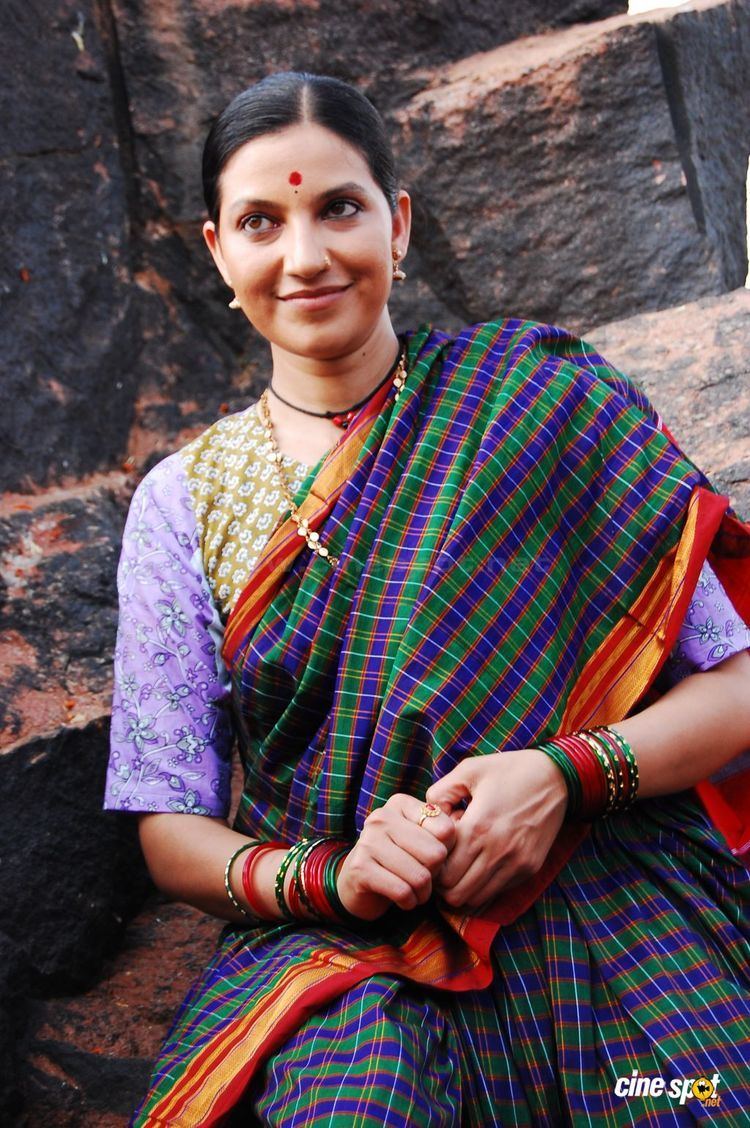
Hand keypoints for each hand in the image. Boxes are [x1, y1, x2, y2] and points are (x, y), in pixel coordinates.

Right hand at [336, 793, 457, 920]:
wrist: (359, 882)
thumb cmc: (400, 859)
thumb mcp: (421, 839)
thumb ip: (442, 834)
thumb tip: (461, 844)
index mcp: (400, 803)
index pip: (446, 830)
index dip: (446, 851)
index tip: (432, 857)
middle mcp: (382, 817)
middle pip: (436, 854)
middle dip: (435, 874)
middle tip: (424, 877)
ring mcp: (368, 841)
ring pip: (420, 876)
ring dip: (423, 893)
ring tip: (415, 891)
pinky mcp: (360, 868)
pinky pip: (402, 891)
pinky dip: (409, 902)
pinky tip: (403, 899)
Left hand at [424, 750, 567, 910]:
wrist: (558, 777)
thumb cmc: (509, 770)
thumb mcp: (469, 770)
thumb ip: (439, 793)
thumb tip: (426, 817)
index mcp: (477, 828)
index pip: (442, 872)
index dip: (432, 865)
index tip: (434, 850)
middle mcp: (496, 852)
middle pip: (455, 893)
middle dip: (444, 881)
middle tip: (445, 860)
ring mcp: (515, 864)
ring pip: (476, 899)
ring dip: (464, 886)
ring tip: (464, 861)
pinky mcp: (529, 869)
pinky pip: (497, 891)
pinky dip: (484, 884)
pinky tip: (484, 860)